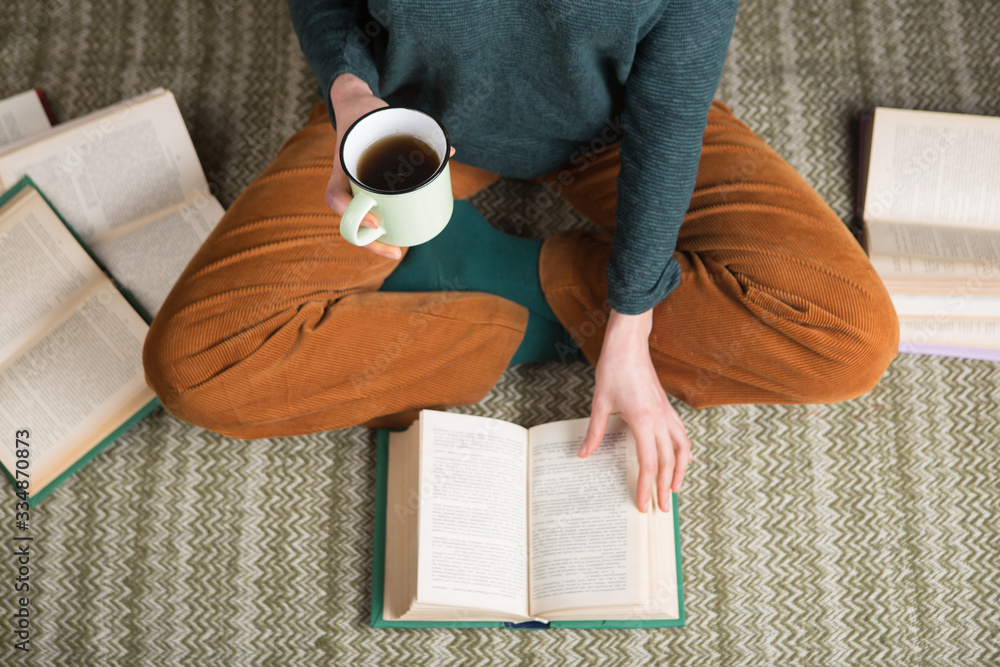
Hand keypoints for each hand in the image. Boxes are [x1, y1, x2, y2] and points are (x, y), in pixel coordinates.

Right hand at [326, 73, 455, 259]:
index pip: (336, 198)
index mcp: (343, 167)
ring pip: (359, 223)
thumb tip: (450, 152)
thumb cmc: (367, 114)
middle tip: (396, 252)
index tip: (377, 222)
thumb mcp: (382, 113)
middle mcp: (345, 182)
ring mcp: (353, 188)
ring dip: (376, 242)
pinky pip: (372, 211)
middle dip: (370, 243)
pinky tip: (402, 234)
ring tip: (398, 251)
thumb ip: (416, 128)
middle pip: (349, 222)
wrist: (354, 108)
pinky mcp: (365, 190)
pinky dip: (385, 225)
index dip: (352, 214)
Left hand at [578, 308, 691, 512]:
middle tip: (660, 508)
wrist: (629, 344)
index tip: (643, 504)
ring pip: (682, 449)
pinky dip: (683, 452)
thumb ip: (594, 432)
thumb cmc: (614, 369)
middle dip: (664, 488)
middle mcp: (660, 420)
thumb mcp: (600, 403)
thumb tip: (583, 455)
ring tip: (674, 489)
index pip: (649, 464)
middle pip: (668, 463)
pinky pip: (681, 435)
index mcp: (643, 421)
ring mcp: (667, 413)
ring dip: (680, 472)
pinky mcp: (667, 407)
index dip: (646, 487)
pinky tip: (679, 460)